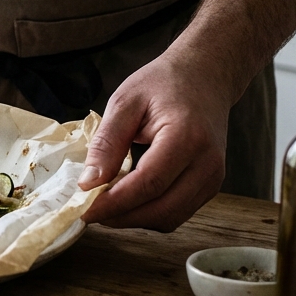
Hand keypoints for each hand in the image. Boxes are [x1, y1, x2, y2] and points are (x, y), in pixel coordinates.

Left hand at [76, 52, 232, 230]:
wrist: (205, 76)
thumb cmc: (164, 83)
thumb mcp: (125, 102)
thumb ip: (106, 142)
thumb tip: (88, 182)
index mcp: (187, 137)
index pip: (148, 184)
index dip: (113, 203)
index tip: (83, 208)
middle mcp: (207, 164)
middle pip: (161, 210)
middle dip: (120, 217)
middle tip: (88, 210)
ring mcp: (213, 178)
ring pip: (170, 219)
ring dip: (133, 219)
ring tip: (104, 204)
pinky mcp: (210, 186)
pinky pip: (177, 212)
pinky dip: (148, 213)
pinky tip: (126, 199)